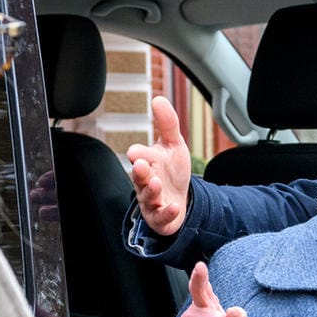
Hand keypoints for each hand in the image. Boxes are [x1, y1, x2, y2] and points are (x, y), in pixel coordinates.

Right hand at [126, 96, 192, 235]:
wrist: (180, 198)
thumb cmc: (172, 171)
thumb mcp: (174, 145)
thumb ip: (168, 123)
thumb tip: (158, 98)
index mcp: (147, 163)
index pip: (140, 157)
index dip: (139, 154)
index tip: (137, 152)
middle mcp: (145, 182)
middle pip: (138, 178)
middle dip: (139, 172)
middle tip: (140, 165)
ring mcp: (151, 201)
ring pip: (147, 198)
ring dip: (150, 191)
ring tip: (156, 183)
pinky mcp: (160, 218)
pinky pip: (161, 217)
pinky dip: (167, 213)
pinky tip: (174, 207)